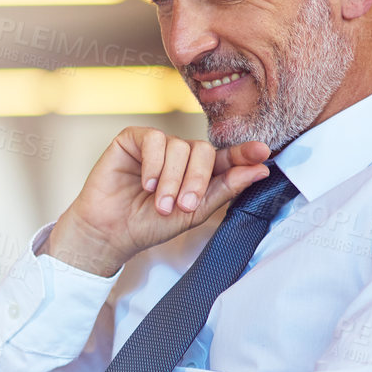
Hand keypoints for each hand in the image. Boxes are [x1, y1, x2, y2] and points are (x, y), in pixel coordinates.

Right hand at [44, 128, 271, 275]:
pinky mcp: (133, 139)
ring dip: (172, 180)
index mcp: (199, 173)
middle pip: (204, 151)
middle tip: (184, 206)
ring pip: (179, 147)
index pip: (226, 157)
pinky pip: (154, 140)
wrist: (109, 232)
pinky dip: (154, 164)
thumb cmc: (147, 226)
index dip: (244, 153)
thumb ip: (224, 190)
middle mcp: (180, 155)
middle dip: (197, 180)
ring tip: (159, 204)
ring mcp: (157, 145)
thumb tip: (260, 170)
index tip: (262, 153)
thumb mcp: (192, 214)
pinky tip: (145, 184)